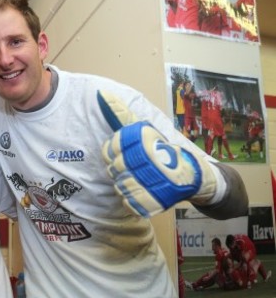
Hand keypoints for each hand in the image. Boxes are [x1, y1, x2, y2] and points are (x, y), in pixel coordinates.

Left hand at [98, 90, 216, 217]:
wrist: (194, 176)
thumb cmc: (165, 151)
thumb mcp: (145, 130)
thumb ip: (123, 115)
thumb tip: (102, 95)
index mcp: (143, 141)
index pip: (109, 149)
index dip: (114, 154)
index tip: (128, 154)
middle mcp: (147, 160)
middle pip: (114, 169)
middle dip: (122, 170)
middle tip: (137, 168)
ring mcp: (151, 182)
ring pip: (120, 186)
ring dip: (127, 185)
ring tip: (142, 180)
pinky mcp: (153, 201)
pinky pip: (129, 202)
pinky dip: (133, 199)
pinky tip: (144, 192)